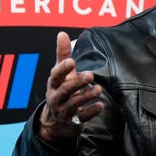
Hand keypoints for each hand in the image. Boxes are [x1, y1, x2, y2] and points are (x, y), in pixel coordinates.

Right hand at [38, 31, 103, 145]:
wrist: (55, 122)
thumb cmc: (61, 90)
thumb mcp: (61, 74)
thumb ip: (63, 54)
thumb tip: (62, 33)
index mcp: (54, 84)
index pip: (56, 75)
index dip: (63, 68)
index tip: (72, 61)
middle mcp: (57, 97)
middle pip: (65, 90)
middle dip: (77, 82)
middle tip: (90, 75)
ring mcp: (64, 110)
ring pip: (74, 104)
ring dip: (86, 96)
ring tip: (98, 89)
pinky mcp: (73, 122)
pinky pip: (82, 118)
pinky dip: (91, 112)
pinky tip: (100, 106)